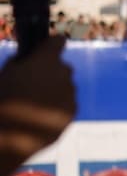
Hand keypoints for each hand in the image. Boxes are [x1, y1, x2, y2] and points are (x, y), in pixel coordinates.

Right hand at [0, 35, 75, 156]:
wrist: (9, 134)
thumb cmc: (2, 99)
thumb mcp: (5, 73)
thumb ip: (21, 62)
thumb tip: (26, 60)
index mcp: (46, 60)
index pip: (58, 41)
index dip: (52, 44)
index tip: (49, 47)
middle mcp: (63, 74)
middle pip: (62, 68)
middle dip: (52, 72)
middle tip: (35, 82)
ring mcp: (70, 94)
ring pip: (66, 87)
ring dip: (56, 91)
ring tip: (36, 103)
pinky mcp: (72, 112)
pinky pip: (67, 104)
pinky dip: (58, 107)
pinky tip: (41, 116)